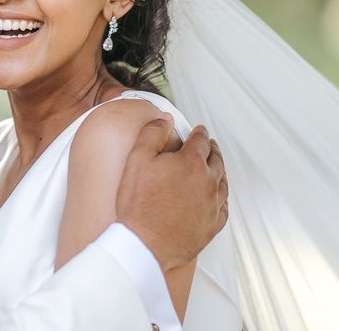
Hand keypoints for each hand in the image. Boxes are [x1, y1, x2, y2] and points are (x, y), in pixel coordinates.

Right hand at [115, 115, 227, 271]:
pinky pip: (224, 206)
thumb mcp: (137, 159)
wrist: (145, 243)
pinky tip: (217, 195)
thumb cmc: (138, 203)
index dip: (200, 132)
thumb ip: (152, 133)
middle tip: (210, 144)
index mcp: (191, 163)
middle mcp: (208, 182)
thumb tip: (165, 119)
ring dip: (220, 170)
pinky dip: (222, 196)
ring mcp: (212, 205)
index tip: (199, 130)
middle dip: (213, 149)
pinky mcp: (212, 225)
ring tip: (215, 166)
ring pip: (223, 182)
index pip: (201, 140)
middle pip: (216, 159)